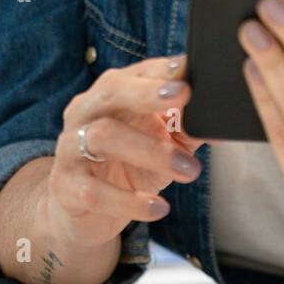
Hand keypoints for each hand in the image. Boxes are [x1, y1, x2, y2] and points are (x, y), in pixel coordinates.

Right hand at [42, 54, 211, 249]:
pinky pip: (95, 191)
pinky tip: (158, 208)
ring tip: (189, 170)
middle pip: (112, 91)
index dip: (162, 71)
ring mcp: (70, 147)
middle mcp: (86, 111)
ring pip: (104, 136)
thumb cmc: (131, 165)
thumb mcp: (162, 143)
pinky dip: (130, 200)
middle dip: (148, 92)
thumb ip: (185, 128)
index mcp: (111, 93)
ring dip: (151, 151)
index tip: (188, 73)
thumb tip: (218, 123)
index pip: (136, 72)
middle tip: (185, 97)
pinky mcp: (65, 186)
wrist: (88, 211)